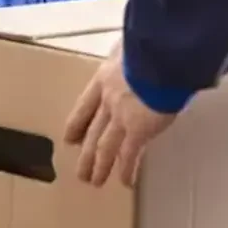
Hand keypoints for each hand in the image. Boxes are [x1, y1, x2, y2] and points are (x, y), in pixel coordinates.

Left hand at [63, 41, 178, 187]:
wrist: (156, 56)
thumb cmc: (147, 45)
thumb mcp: (129, 44)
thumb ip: (128, 53)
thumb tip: (132, 49)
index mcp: (104, 79)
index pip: (85, 106)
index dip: (77, 124)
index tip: (71, 138)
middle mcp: (108, 101)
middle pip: (92, 131)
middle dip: (86, 153)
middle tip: (81, 170)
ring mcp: (121, 118)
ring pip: (105, 147)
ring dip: (99, 166)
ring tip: (94, 182)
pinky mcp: (138, 130)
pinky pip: (130, 155)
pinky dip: (127, 170)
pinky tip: (125, 182)